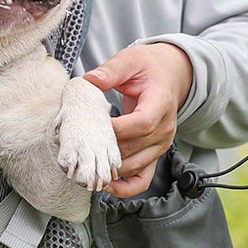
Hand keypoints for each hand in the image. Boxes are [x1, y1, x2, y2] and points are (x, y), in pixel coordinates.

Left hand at [82, 43, 192, 197]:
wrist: (170, 76)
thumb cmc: (149, 68)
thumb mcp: (130, 60)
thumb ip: (111, 70)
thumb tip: (90, 80)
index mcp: (161, 103)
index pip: (141, 124)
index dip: (116, 130)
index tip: (91, 128)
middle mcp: (164, 129)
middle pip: (134, 148)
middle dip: (104, 151)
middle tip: (78, 148)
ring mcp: (161, 145)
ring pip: (135, 167)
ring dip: (110, 170)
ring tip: (85, 166)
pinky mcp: (154, 155)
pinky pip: (143, 180)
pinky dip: (125, 188)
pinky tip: (106, 184)